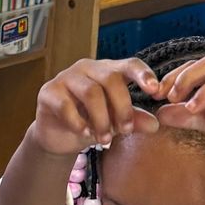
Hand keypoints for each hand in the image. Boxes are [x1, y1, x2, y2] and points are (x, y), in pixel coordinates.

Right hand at [27, 57, 160, 156]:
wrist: (58, 137)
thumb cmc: (90, 123)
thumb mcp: (115, 124)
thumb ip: (134, 121)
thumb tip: (155, 124)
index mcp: (108, 71)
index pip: (129, 64)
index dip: (143, 75)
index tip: (155, 90)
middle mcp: (87, 69)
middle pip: (110, 79)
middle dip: (121, 108)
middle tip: (125, 131)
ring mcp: (66, 77)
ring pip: (90, 92)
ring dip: (101, 119)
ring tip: (104, 140)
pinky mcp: (49, 92)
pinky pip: (66, 105)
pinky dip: (78, 123)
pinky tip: (84, 134)